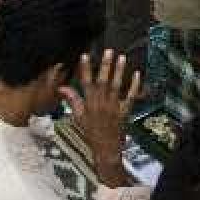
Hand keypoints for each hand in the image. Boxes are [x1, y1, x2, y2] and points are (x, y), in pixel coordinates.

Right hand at [60, 51, 139, 188]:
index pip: (85, 83)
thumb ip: (72, 100)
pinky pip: (130, 97)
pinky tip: (137, 74)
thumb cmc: (91, 132)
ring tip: (122, 58)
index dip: (85, 69)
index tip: (85, 55)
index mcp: (89, 104)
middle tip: (109, 51)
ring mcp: (114, 107)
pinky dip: (134, 86)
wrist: (105, 148)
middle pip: (103, 82)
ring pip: (116, 86)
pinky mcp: (125, 111)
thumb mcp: (78, 117)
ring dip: (119, 72)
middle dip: (105, 66)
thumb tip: (62, 87)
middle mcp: (101, 104)